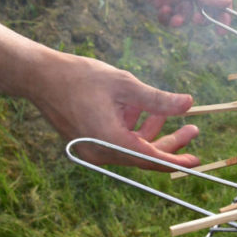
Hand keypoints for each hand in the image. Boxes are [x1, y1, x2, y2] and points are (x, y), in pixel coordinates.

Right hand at [25, 51, 200, 168]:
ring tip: (166, 111)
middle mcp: (101, 152)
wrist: (40, 77)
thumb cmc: (80, 77)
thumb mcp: (125, 84)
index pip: (151, 158)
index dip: (176, 159)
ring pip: (132, 147)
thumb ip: (157, 99)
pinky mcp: (87, 142)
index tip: (197, 158)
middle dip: (169, 142)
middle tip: (193, 129)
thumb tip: (188, 104)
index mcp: (111, 141)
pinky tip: (139, 107)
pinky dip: (132, 128)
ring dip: (150, 131)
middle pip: (144, 155)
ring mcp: (93, 150)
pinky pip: (118, 141)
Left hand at [114, 0, 231, 28]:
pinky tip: (163, 11)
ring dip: (183, 20)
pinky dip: (168, 18)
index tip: (223, 27)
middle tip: (198, 20)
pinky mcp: (162, 0)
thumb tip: (226, 4)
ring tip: (177, 20)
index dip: (224, 11)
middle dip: (203, 17)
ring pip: (187, 15)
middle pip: (206, 8)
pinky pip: (170, 16)